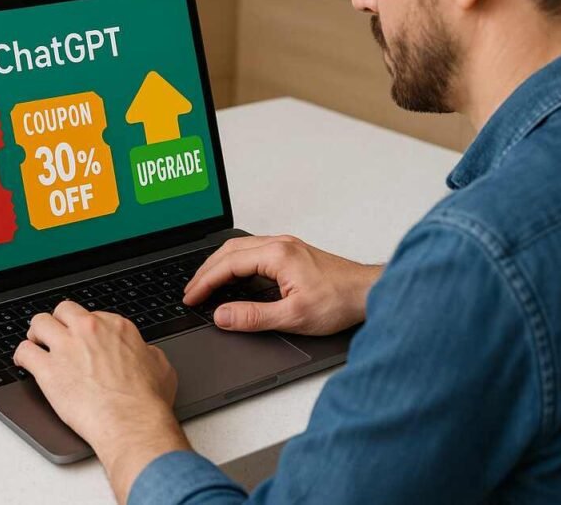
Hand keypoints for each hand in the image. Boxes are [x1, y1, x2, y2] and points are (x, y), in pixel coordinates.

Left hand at [15, 301, 189, 502]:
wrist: (131, 422)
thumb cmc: (147, 401)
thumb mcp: (161, 367)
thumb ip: (147, 353)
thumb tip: (143, 354)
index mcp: (116, 327)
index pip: (92, 315)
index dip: (84, 329)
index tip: (82, 340)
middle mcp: (89, 330)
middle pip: (63, 311)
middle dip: (58, 322)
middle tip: (56, 336)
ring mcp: (66, 347)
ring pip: (39, 323)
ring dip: (36, 334)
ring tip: (36, 345)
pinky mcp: (47, 370)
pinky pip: (24, 352)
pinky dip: (22, 356)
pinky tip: (24, 364)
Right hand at [183, 235, 381, 335]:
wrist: (369, 292)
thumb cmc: (340, 301)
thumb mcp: (293, 316)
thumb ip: (254, 316)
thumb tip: (223, 315)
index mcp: (277, 254)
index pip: (228, 265)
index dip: (205, 282)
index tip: (191, 297)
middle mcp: (280, 244)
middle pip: (229, 251)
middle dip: (206, 271)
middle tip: (191, 291)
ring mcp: (286, 246)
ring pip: (240, 248)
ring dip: (219, 265)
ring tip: (205, 284)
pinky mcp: (292, 252)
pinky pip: (253, 251)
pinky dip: (234, 264)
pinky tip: (233, 277)